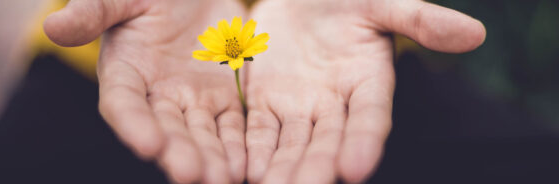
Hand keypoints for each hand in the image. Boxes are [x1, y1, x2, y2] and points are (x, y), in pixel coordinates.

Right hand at [44, 0, 247, 182]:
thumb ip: (94, 12)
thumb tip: (53, 27)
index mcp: (126, 72)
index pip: (124, 103)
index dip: (134, 124)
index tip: (148, 145)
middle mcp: (157, 95)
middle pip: (166, 129)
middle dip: (178, 152)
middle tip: (191, 175)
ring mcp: (192, 100)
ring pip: (201, 134)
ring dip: (211, 158)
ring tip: (222, 180)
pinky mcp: (223, 98)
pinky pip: (231, 126)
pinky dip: (236, 145)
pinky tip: (244, 166)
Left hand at [245, 0, 484, 182]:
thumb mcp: (381, 2)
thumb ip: (419, 18)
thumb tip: (475, 34)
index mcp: (367, 83)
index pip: (370, 118)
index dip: (365, 142)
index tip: (357, 168)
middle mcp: (334, 104)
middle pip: (327, 142)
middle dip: (317, 167)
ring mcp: (298, 107)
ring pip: (291, 144)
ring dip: (283, 169)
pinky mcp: (264, 103)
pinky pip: (258, 130)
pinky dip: (252, 150)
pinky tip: (247, 171)